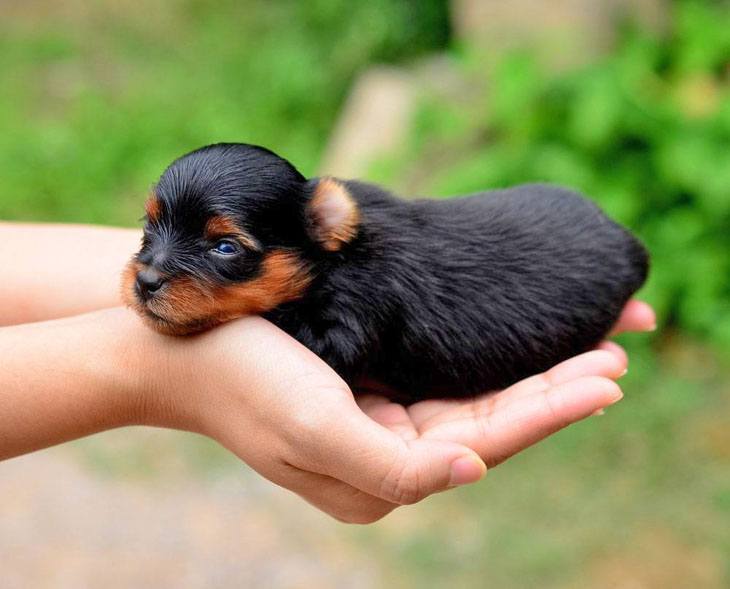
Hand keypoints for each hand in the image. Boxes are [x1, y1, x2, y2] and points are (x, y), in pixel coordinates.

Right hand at [147, 300, 653, 523]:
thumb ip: (393, 466)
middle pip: (492, 420)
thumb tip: (474, 469)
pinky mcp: (374, 384)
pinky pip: (448, 373)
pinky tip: (522, 339)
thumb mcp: (313, 430)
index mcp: (379, 478)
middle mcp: (390, 453)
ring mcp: (384, 417)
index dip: (549, 409)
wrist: (182, 349)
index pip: (483, 444)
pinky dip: (492, 355)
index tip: (608, 375)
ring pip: (477, 395)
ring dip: (534, 369)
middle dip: (557, 386)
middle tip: (620, 346)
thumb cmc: (243, 383)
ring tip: (592, 340)